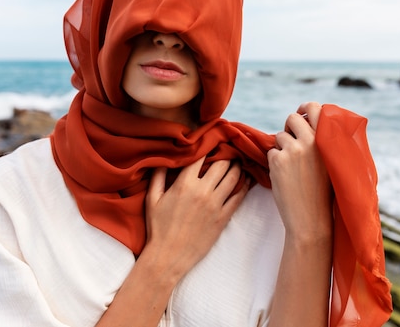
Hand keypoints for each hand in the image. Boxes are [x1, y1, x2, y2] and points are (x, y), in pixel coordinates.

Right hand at [144, 157, 247, 278]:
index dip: (208, 146)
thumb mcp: (152, 199)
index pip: (201, 157)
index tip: (213, 141)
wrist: (168, 256)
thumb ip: (158, 176)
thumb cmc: (158, 228)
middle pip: (222, 164)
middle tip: (230, 149)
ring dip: (238, 166)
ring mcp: (215, 204)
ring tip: (239, 161)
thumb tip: (164, 159)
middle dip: (227, 154)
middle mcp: (202, 191)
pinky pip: (239, 197)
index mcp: (184, 184)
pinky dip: (245, 185)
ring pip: (233, 177)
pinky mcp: (223, 217)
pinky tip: (247, 179)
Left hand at [267, 102, 331, 241]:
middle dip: (289, 128)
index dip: (305, 107)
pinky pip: (271, 152)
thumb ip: (323, 142)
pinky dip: (275, 162)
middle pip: (292, 119)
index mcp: (328, 140)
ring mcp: (294, 149)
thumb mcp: (332, 163)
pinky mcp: (278, 160)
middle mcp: (311, 141)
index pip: (315, 108)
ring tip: (293, 169)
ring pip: (280, 137)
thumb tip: (309, 121)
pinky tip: (286, 178)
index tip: (301, 111)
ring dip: (282, 148)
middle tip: (291, 142)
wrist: (312, 219)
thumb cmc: (323, 193)